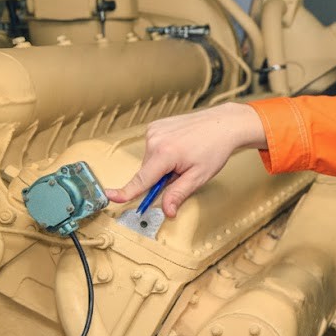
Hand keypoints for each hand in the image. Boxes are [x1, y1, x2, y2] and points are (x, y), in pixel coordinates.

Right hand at [105, 103, 266, 216]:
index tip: (111, 197)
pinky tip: (180, 147)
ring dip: (163, 165)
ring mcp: (154, 130)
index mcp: (165, 154)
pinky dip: (163, 152)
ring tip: (184, 155)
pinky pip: (153, 148)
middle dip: (161, 178)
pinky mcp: (155, 125)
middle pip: (148, 171)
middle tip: (183, 171)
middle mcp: (155, 139)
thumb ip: (178, 194)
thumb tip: (167, 211)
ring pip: (150, 160)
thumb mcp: (199, 176)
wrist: (223, 124)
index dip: (126, 192)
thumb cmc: (214, 148)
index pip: (141, 180)